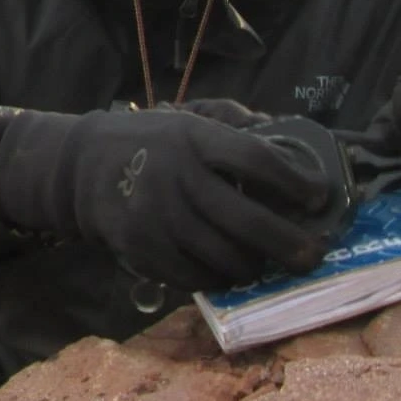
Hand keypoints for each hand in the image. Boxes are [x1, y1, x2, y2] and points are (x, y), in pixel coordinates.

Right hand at [0, 106, 332, 290]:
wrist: (81, 168)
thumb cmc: (152, 143)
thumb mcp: (189, 120)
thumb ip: (236, 130)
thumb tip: (293, 152)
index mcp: (193, 138)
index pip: (257, 160)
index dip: (295, 181)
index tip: (318, 196)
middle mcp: (177, 177)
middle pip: (248, 221)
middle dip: (291, 244)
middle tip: (314, 255)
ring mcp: (158, 217)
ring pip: (227, 257)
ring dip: (257, 266)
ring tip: (268, 264)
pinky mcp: (144, 249)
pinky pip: (197, 278)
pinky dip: (221, 280)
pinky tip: (231, 272)